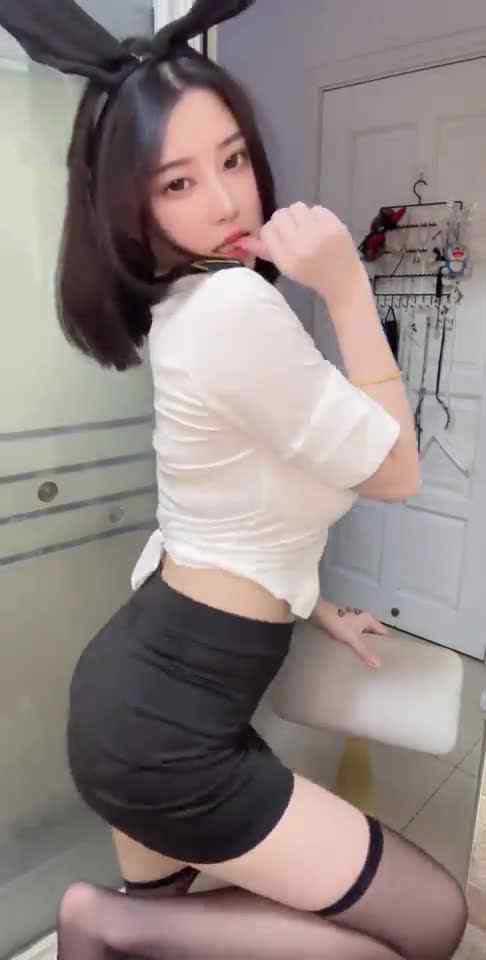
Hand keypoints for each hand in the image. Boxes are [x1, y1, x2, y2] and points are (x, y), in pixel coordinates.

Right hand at [238, 202, 362, 300]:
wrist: (343, 282)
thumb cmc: (311, 275)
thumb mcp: (286, 267)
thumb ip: (265, 251)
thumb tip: (241, 240)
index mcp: (286, 260)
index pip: (267, 230)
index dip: (272, 231)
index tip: (281, 238)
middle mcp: (301, 246)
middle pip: (280, 215)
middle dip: (284, 221)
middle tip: (293, 231)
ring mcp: (320, 234)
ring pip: (297, 207)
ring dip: (299, 215)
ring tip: (306, 228)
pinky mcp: (335, 226)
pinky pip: (316, 208)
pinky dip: (316, 216)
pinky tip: (320, 229)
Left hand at [312, 600, 389, 669]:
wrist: (320, 613)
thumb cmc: (337, 620)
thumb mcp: (353, 638)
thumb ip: (364, 651)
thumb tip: (377, 663)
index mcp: (369, 619)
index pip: (383, 632)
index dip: (386, 642)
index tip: (389, 653)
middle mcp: (362, 618)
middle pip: (373, 634)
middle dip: (375, 645)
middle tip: (377, 657)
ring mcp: (353, 621)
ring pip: (362, 634)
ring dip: (363, 644)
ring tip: (366, 656)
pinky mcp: (344, 624)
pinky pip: (353, 635)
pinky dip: (354, 642)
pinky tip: (352, 650)